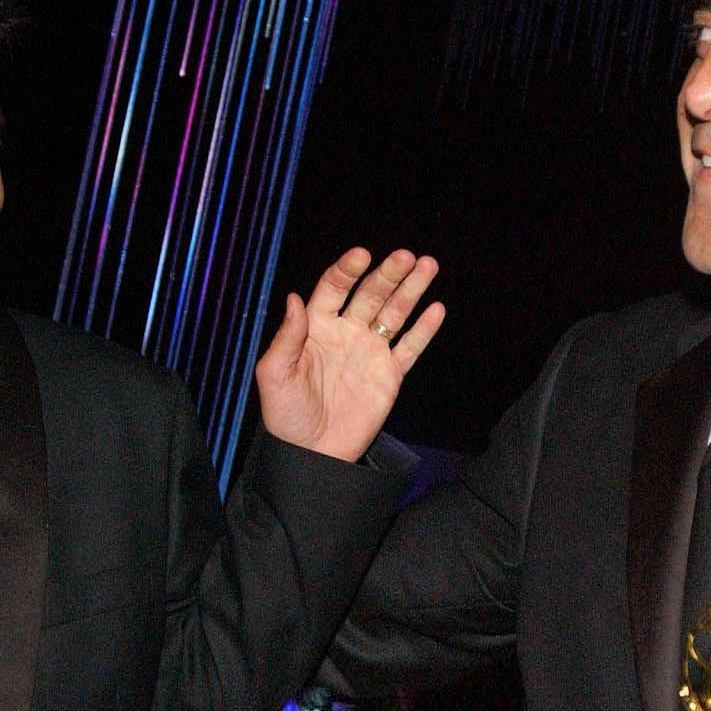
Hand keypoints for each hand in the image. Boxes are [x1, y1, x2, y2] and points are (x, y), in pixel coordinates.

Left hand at [254, 247, 444, 460]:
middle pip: (370, 294)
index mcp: (316, 327)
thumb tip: (293, 298)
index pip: (334, 288)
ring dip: (411, 289)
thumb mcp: (274, 375)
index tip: (361, 256)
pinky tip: (436, 309)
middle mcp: (346, 332)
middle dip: (388, 274)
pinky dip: (424, 329)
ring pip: (394, 313)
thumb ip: (287, 337)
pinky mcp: (389, 374)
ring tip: (427, 265)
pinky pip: (410, 347)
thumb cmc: (286, 415)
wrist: (312, 454)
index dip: (347, 270)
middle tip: (405, 257)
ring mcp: (370, 351)